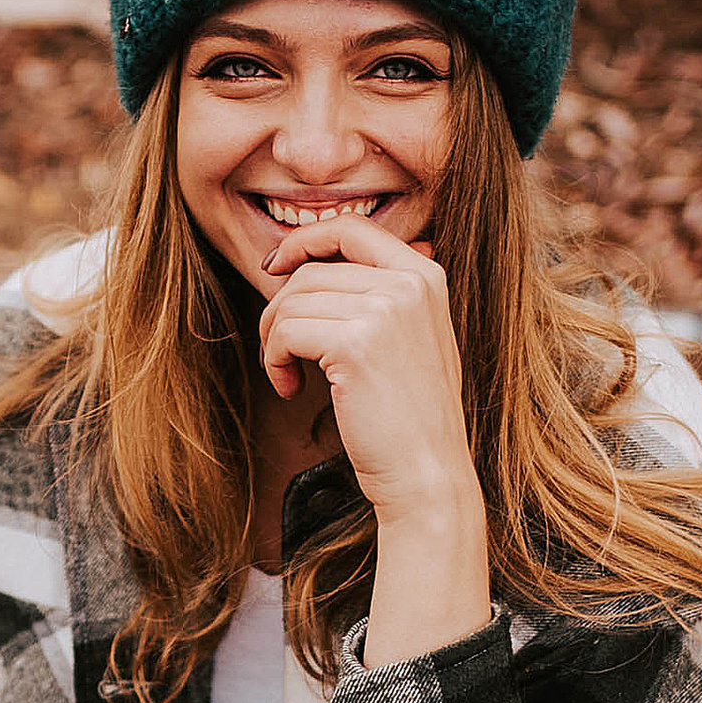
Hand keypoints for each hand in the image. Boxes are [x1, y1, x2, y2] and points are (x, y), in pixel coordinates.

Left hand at [259, 219, 492, 669]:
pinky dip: (275, 360)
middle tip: (282, 353)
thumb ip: (381, 294)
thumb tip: (324, 256)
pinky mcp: (357, 340)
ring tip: (289, 375)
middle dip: (281, 310)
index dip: (306, 242)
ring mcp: (386, 308)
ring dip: (275, 339)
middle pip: (312, 270)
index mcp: (426, 275)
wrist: (426, 473)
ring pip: (292, 299)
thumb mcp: (408, 340)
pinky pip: (286, 330)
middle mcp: (410, 283)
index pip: (352, 229)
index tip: (277, 267)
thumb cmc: (408, 417)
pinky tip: (291, 388)